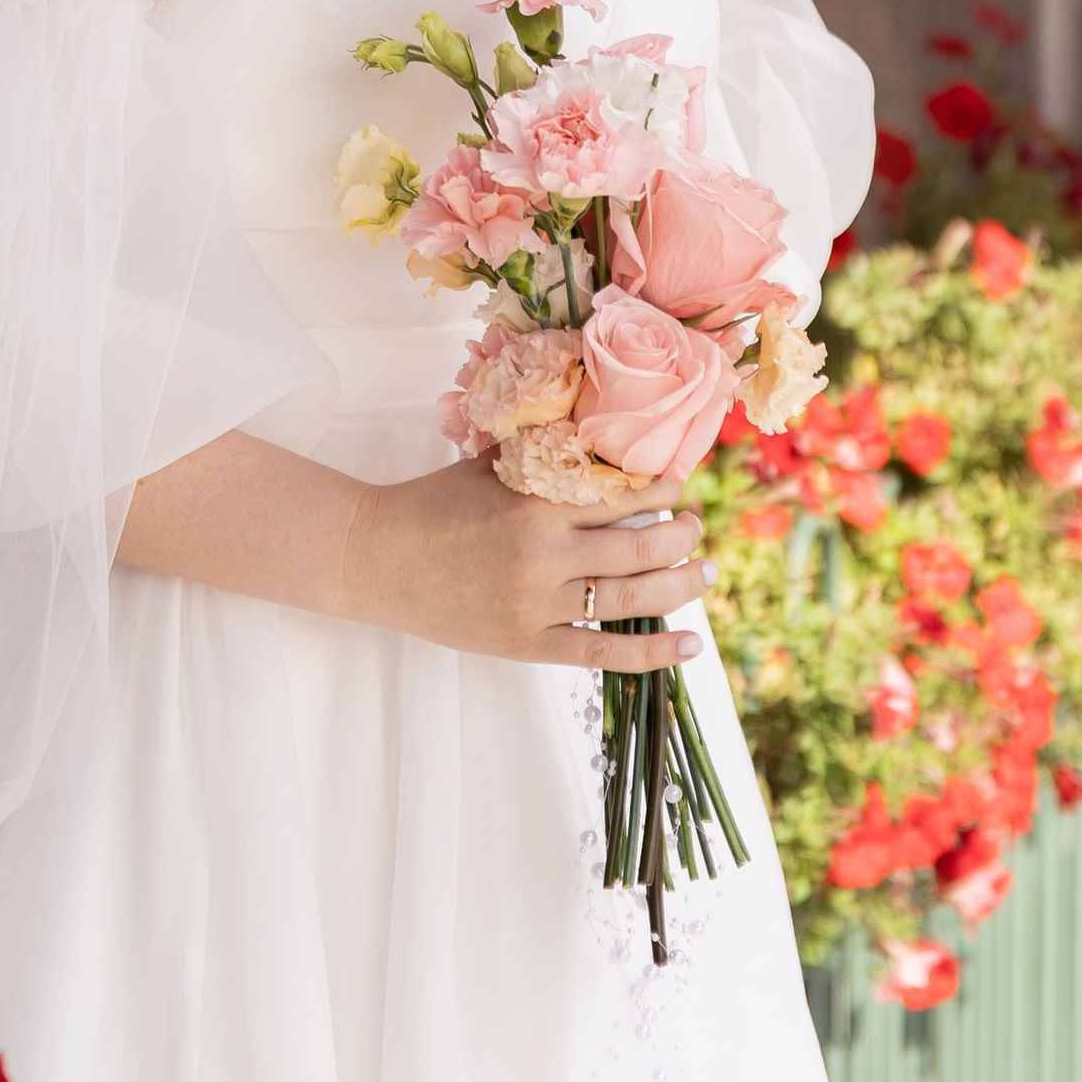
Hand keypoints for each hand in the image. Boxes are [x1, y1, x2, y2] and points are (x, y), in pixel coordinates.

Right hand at [338, 458, 711, 669]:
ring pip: (633, 599)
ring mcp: (538, 604)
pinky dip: (651, 652)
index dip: (662, 490)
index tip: (681, 486)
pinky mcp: (528, 644)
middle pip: (641, 548)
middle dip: (682, 536)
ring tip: (705, 572)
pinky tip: (689, 646)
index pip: (622, 495)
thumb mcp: (489, 465)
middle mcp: (544, 554)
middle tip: (697, 528)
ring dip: (681, 584)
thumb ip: (541, 451)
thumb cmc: (432, 505)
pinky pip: (602, 652)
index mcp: (536, 503)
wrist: (377, 558)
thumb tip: (595, 429)